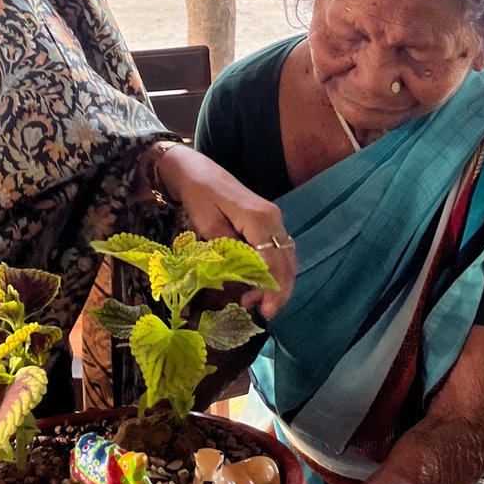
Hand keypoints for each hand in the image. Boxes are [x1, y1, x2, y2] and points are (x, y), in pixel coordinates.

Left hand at [157, 145, 294, 316]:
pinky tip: (257, 284)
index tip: (265, 311)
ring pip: (285, 258)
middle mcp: (273, 219)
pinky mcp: (268, 222)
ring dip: (276, 283)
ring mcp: (273, 220)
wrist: (197, 171)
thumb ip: (227, 250)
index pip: (273, 262)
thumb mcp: (207, 224)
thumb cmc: (199, 195)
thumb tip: (240, 277)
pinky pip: (278, 251)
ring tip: (256, 302)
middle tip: (263, 313)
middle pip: (285, 262)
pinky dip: (273, 271)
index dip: (272, 289)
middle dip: (278, 291)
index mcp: (260, 219)